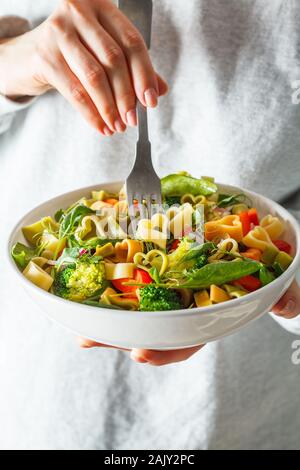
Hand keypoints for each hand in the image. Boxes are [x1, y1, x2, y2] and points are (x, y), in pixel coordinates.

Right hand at [0, 0, 167, 135]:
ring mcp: (59, 31)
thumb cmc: (73, 53)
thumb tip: (160, 89)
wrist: (28, 56)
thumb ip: (132, 67)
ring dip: (109, 108)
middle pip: (114, 59)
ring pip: (94, 76)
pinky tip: (100, 126)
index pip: (131, 42)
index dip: (145, 74)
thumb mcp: (103, 53)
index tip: (151, 101)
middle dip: (127, 95)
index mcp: (101, 6)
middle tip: (133, 119)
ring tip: (117, 126)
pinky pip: (75, 91)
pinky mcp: (45, 55)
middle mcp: (79, 12)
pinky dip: (91, 113)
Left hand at [77, 280, 299, 365]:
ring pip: (137, 311)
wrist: (243, 243)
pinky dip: (111, 289)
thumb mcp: (269, 281)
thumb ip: (279, 293)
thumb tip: (289, 305)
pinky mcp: (154, 271)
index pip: (186, 340)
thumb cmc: (255, 269)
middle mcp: (182, 307)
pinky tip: (89, 293)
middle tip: (94, 341)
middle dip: (123, 339)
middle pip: (151, 330)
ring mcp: (167, 291)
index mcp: (205, 314)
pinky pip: (131, 283)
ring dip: (107, 322)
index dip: (166, 350)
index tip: (144, 353)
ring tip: (82, 329)